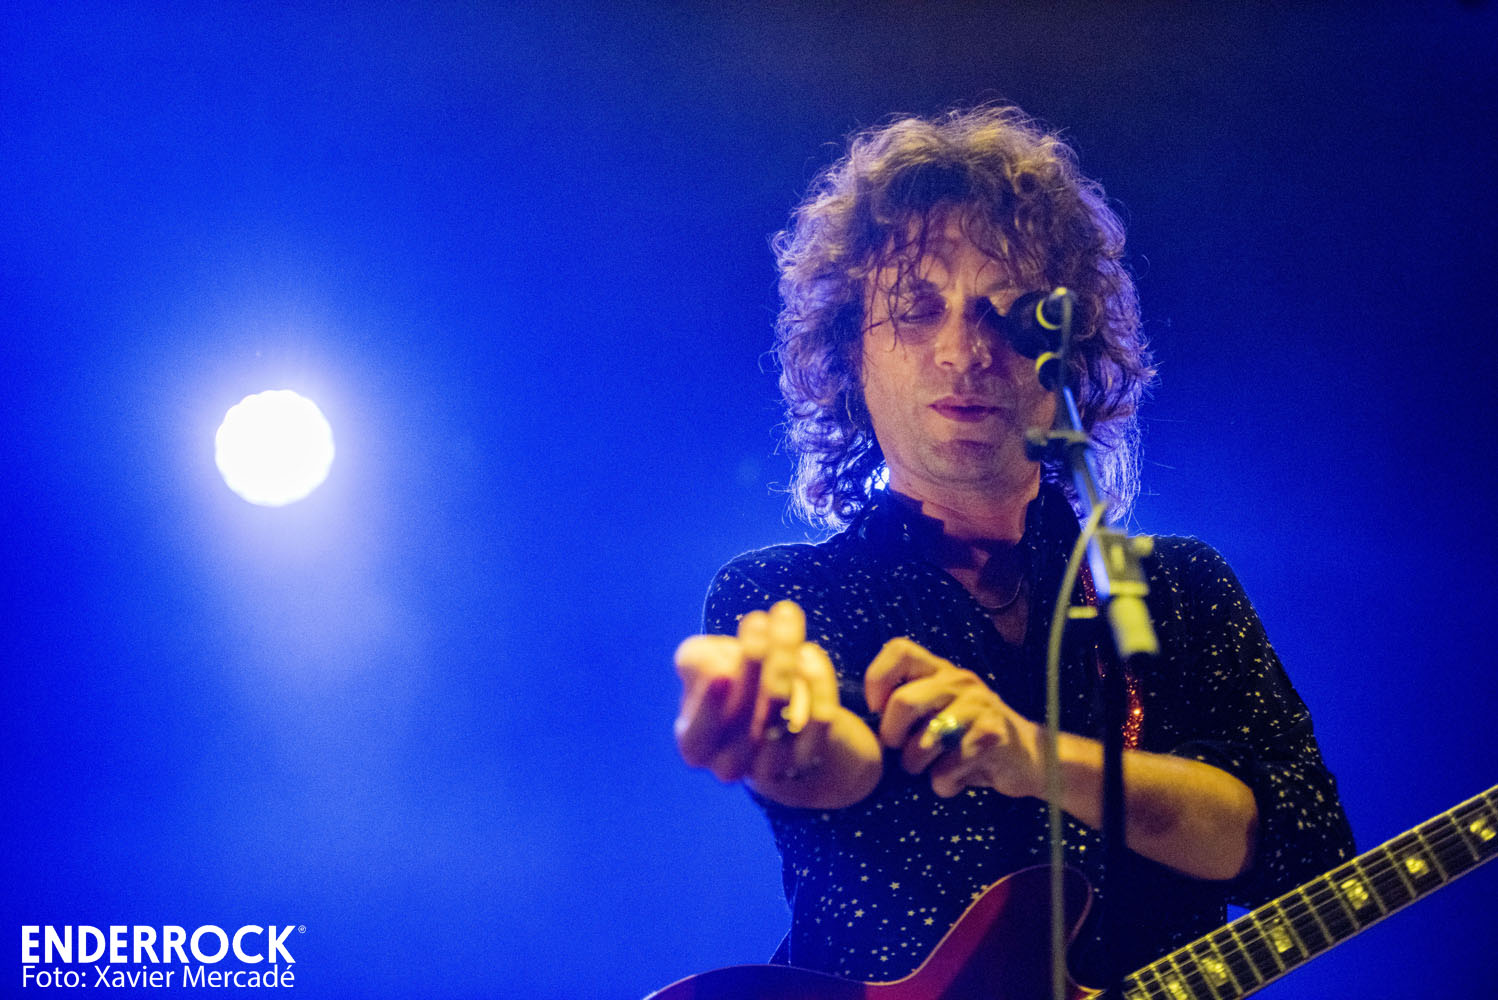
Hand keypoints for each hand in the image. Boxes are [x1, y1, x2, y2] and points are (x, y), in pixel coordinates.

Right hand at [674, 600, 838, 785]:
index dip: (709, 707)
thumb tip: (718, 668)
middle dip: (759, 662)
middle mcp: (731, 765)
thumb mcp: (704, 665)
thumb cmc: (732, 684)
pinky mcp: (810, 756)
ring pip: (785, 717)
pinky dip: (817, 683)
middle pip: (749, 720)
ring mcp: (773, 766)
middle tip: (763, 617)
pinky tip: (810, 651)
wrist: (779, 713)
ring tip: (787, 620)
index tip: (722, 673)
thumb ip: (697, 661)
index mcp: (696, 745)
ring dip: (787, 661)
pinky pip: (819, 721)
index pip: (697, 735)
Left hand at [864, 637, 1041, 798]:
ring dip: (917, 766)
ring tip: (929, 769)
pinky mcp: (993, 736)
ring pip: (924, 742)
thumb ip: (909, 705)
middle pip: (902, 703)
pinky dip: (944, 784)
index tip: (878, 711)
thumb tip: (865, 722)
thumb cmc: (970, 737)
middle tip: (901, 751)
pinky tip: (956, 779)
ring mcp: (979, 706)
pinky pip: (948, 768)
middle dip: (892, 737)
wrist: (1030, 757)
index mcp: (940, 671)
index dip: (878, 680)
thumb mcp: (941, 710)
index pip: (898, 650)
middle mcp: (959, 681)